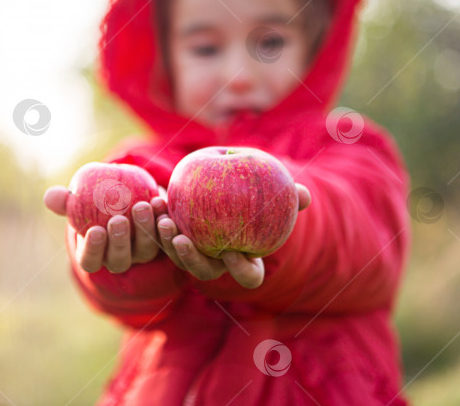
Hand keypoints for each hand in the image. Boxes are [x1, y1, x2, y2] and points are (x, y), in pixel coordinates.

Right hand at [43, 185, 165, 273]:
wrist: (125, 197)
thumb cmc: (94, 201)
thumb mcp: (79, 200)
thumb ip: (66, 200)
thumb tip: (51, 197)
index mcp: (95, 254)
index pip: (90, 261)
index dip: (93, 250)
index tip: (95, 230)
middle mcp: (119, 258)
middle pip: (119, 259)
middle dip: (120, 241)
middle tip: (119, 220)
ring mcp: (142, 253)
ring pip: (145, 250)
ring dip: (145, 230)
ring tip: (142, 206)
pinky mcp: (162, 242)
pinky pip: (165, 236)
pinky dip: (163, 220)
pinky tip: (159, 202)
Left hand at [156, 183, 311, 289]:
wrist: (224, 183)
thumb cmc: (254, 190)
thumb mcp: (271, 190)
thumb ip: (288, 195)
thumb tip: (304, 195)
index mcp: (246, 258)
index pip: (248, 276)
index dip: (241, 271)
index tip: (234, 253)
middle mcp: (218, 262)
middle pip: (204, 272)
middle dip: (191, 260)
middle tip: (183, 240)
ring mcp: (193, 253)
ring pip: (178, 257)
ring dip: (167, 242)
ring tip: (164, 221)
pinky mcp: (173, 239)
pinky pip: (163, 235)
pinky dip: (155, 221)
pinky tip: (154, 201)